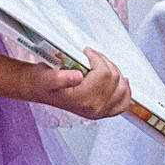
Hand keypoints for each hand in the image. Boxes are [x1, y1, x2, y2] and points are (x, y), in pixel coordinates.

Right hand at [13, 51, 132, 123]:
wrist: (38, 90)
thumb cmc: (42, 82)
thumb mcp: (46, 77)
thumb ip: (60, 78)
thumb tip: (77, 76)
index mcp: (83, 100)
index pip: (104, 74)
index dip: (97, 58)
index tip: (87, 52)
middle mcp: (94, 109)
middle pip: (114, 79)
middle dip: (105, 63)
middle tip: (93, 57)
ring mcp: (100, 112)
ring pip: (122, 87)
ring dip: (115, 72)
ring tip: (101, 66)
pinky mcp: (103, 111)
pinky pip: (123, 103)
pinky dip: (125, 91)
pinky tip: (121, 82)